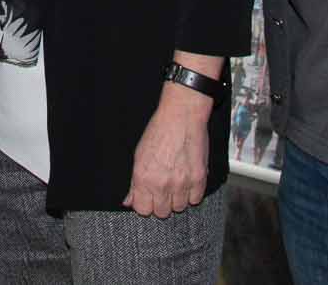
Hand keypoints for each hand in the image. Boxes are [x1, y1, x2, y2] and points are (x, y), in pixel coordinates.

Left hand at [122, 84, 210, 217]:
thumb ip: (134, 182)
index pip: (143, 210)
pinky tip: (188, 179)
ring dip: (178, 198)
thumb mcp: (139, 155)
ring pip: (179, 207)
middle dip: (162, 203)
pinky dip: (192, 193)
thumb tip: (128, 201)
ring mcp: (181, 183)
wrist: (181, 116)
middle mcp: (161, 184)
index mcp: (143, 178)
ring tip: (177, 182)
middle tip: (164, 189)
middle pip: (162, 212)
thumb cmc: (159, 131)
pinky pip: (196, 199)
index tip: (149, 198)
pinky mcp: (199, 178)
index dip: (146, 204)